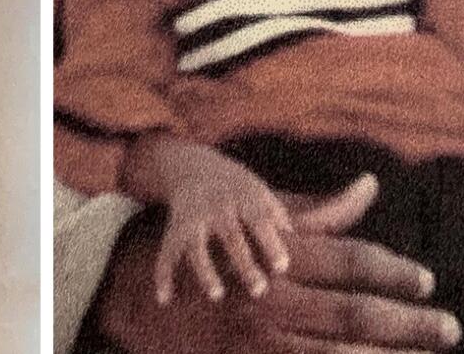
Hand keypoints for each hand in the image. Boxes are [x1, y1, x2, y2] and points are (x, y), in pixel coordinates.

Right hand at [127, 135, 291, 303]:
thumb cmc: (235, 185)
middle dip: (243, 262)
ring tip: (216, 295)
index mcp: (242, 197)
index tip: (282, 266)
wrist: (190, 163)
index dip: (270, 241)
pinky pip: (166, 253)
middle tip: (259, 289)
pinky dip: (163, 276)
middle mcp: (216, 207)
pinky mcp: (174, 229)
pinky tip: (164, 299)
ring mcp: (192, 218)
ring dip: (205, 271)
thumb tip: (300, 242)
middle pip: (230, 236)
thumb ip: (277, 214)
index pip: (259, 219)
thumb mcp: (258, 189)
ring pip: (196, 246)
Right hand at [227, 176, 462, 352]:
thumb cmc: (220, 252)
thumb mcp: (265, 224)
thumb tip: (371, 185)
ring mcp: (254, 341)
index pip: (352, 261)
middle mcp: (270, 297)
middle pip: (354, 314)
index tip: (429, 282)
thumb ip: (324, 214)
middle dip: (411, 325)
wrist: (142, 296)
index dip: (396, 272)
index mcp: (278, 255)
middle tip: (452, 328)